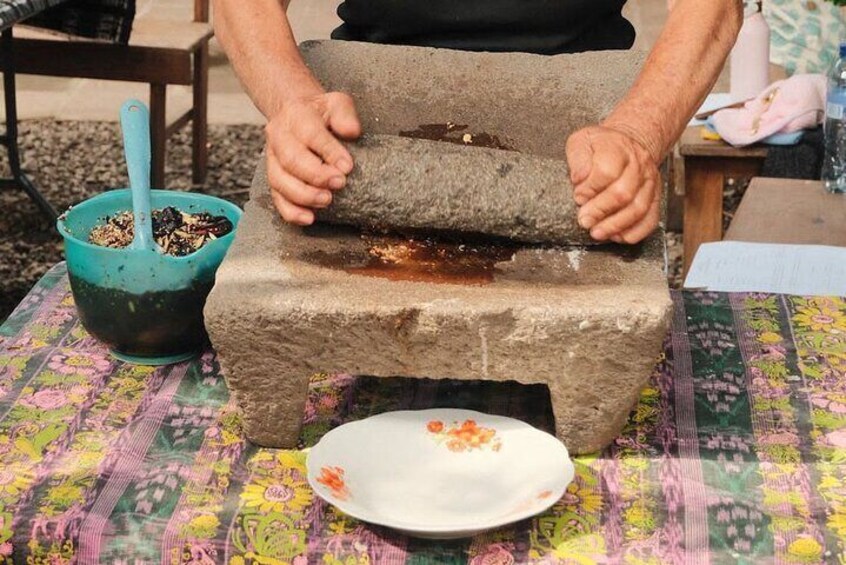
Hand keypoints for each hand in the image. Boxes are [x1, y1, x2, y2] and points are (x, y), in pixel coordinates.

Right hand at [265, 91, 361, 224]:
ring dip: (303, 195)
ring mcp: (273, 160)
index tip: (347, 167)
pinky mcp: (274, 178)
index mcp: (296, 116)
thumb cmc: (320, 113)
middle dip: (316, 175)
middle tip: (339, 183)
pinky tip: (308, 218)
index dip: (328, 151)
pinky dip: (291, 211)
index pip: (311, 134)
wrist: (294, 113)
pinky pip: (277, 198)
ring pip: (280, 181)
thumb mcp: (336, 103)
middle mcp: (279, 137)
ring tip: (326, 200)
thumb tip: (352, 131)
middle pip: (291, 160)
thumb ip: (345, 115)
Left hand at [565, 125, 660, 243]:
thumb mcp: (582, 140)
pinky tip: (618, 236)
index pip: (607, 171)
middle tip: (584, 220)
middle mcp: (638, 165)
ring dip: (616, 225)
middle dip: (600, 211)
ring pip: (638, 209)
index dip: (590, 188)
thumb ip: (577, 157)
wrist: (628, 142)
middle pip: (623, 193)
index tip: (579, 197)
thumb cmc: (602, 145)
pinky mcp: (655, 196)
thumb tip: (579, 177)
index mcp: (618, 148)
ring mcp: (649, 182)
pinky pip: (651, 219)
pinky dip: (635, 232)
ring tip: (597, 232)